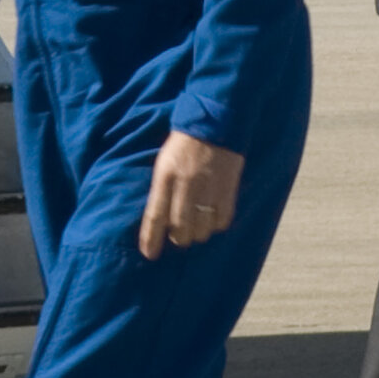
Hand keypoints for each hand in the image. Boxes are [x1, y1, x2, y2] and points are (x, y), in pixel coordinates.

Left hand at [139, 131, 242, 261]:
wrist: (214, 123)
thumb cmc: (183, 145)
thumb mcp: (163, 164)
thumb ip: (161, 191)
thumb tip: (160, 222)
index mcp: (165, 176)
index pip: (155, 216)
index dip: (151, 239)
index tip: (150, 254)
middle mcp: (186, 184)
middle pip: (180, 228)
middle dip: (179, 238)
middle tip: (180, 235)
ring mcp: (209, 187)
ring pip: (202, 229)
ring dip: (198, 233)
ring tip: (197, 226)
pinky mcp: (228, 188)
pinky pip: (222, 220)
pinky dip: (216, 224)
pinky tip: (213, 217)